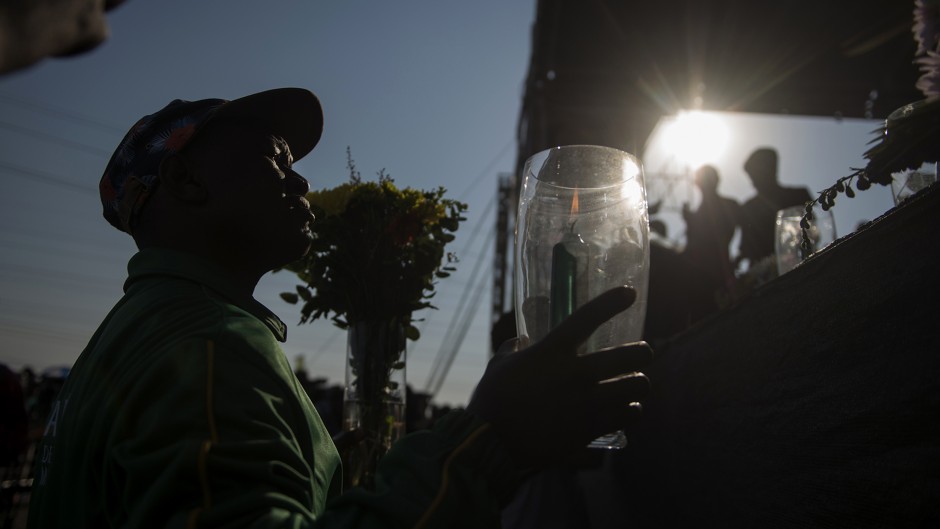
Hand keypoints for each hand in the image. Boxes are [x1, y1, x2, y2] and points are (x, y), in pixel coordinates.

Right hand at [467, 286, 651, 470]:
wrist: (491, 443)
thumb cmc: (492, 400)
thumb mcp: (499, 365)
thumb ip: (513, 349)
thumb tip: (520, 341)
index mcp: (552, 351)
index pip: (587, 317)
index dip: (612, 302)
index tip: (629, 293)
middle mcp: (575, 373)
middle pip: (630, 356)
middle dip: (642, 352)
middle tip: (641, 354)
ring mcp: (587, 402)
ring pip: (637, 386)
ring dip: (638, 384)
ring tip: (634, 385)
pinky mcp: (591, 428)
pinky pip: (628, 414)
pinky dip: (631, 410)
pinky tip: (627, 409)